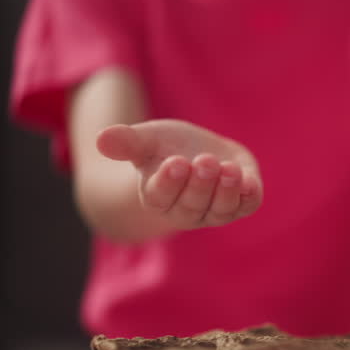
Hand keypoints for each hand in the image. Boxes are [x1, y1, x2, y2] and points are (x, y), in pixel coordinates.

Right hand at [97, 119, 262, 228]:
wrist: (197, 151)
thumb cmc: (166, 148)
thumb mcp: (146, 140)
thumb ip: (126, 142)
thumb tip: (101, 139)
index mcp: (158, 197)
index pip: (160, 197)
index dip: (169, 182)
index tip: (175, 162)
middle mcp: (187, 210)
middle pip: (192, 205)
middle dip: (199, 184)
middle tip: (204, 161)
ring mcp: (216, 209)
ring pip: (221, 210)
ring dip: (225, 191)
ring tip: (227, 168)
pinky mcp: (242, 201)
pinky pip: (247, 205)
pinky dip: (249, 196)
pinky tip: (249, 180)